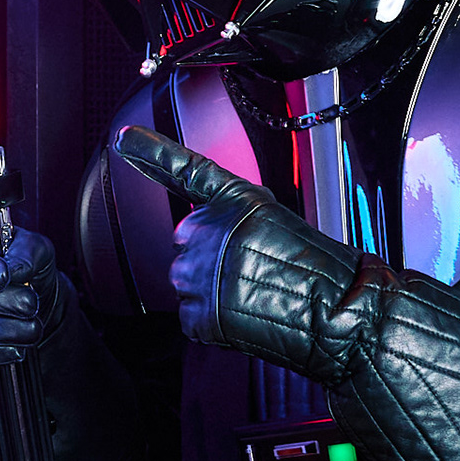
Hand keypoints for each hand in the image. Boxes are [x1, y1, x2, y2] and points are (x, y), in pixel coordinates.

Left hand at [112, 126, 358, 371]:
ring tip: (255, 295)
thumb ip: (234, 222)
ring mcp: (200, 271)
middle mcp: (210, 230)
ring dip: (214, 290)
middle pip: (188, 242)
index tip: (123, 138)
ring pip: (189, 281)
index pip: (186, 170)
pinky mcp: (198, 311)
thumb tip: (210, 240)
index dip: (152, 152)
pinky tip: (245, 316)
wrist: (336, 312)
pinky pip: (194, 316)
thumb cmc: (317, 270)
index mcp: (235, 201)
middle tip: (251, 272)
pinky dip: (215, 321)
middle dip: (210, 257)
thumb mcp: (276, 222)